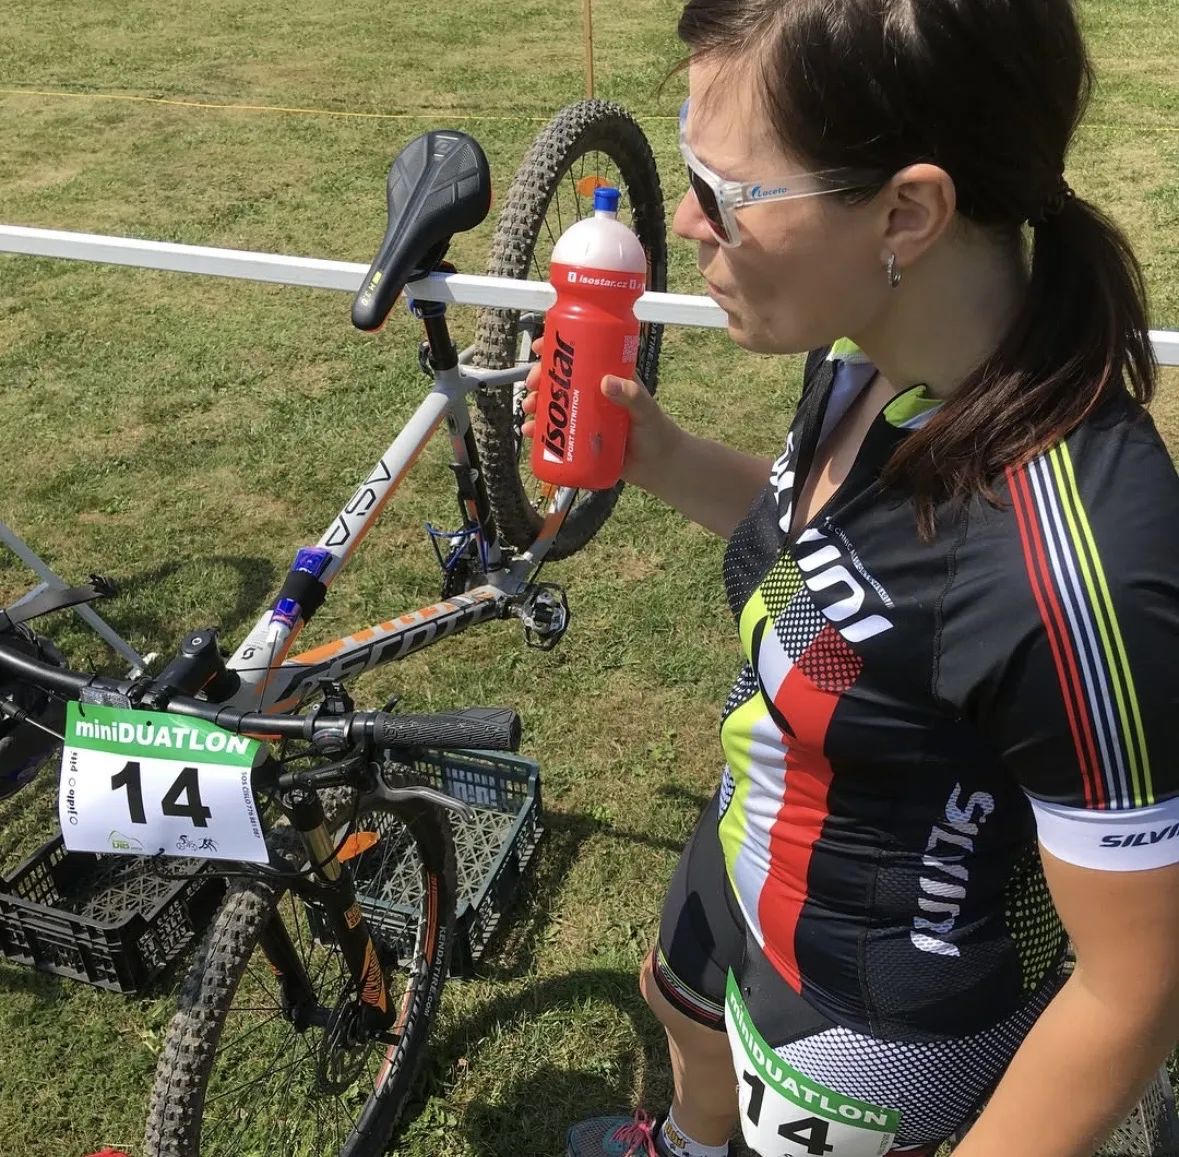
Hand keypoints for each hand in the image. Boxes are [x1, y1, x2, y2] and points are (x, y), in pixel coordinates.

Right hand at [520, 340, 679, 486]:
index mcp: (607, 378)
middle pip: (560, 380)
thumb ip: (631, 395)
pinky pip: (556, 432)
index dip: (557, 349)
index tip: (541, 347)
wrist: (659, 466)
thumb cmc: (656, 432)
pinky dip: (540, 431)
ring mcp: (585, 417)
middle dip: (540, 379)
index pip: (580, 356)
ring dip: (536, 404)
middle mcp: (592, 395)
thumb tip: (607, 382)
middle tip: (532, 384)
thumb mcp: (645, 409)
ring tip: (529, 408)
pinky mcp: (580, 439)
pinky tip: (530, 430)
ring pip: (554, 405)